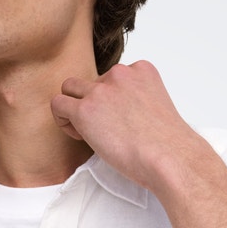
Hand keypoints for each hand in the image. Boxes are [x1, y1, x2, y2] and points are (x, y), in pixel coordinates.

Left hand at [50, 60, 202, 191]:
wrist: (168, 156)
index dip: (110, 100)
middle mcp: (120, 74)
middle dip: (93, 103)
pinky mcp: (85, 109)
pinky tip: (80, 136)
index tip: (120, 121)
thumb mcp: (157, 109)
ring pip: (70, 88)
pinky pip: (58, 104)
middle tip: (105, 129)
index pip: (113, 77)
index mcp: (141, 70)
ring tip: (89, 132)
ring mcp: (101, 90)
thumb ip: (136, 102)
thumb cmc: (167, 145)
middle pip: (91, 82)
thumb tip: (119, 116)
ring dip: (75, 108)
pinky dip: (63, 120)